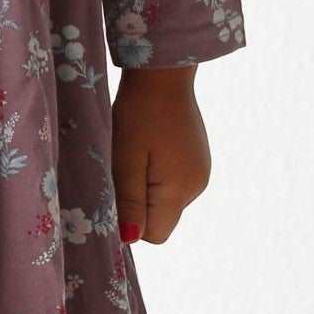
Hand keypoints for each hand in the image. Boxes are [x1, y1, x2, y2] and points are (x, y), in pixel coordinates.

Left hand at [109, 66, 210, 244]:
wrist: (164, 75)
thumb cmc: (138, 115)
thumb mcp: (125, 159)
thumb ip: (129, 201)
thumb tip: (131, 238)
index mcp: (180, 191)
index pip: (155, 235)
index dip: (131, 222)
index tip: (115, 194)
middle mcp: (196, 187)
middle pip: (159, 219)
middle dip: (136, 204)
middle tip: (121, 169)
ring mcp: (199, 173)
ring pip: (163, 200)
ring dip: (143, 187)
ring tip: (133, 154)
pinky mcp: (196, 161)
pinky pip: (170, 183)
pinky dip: (154, 174)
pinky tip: (146, 148)